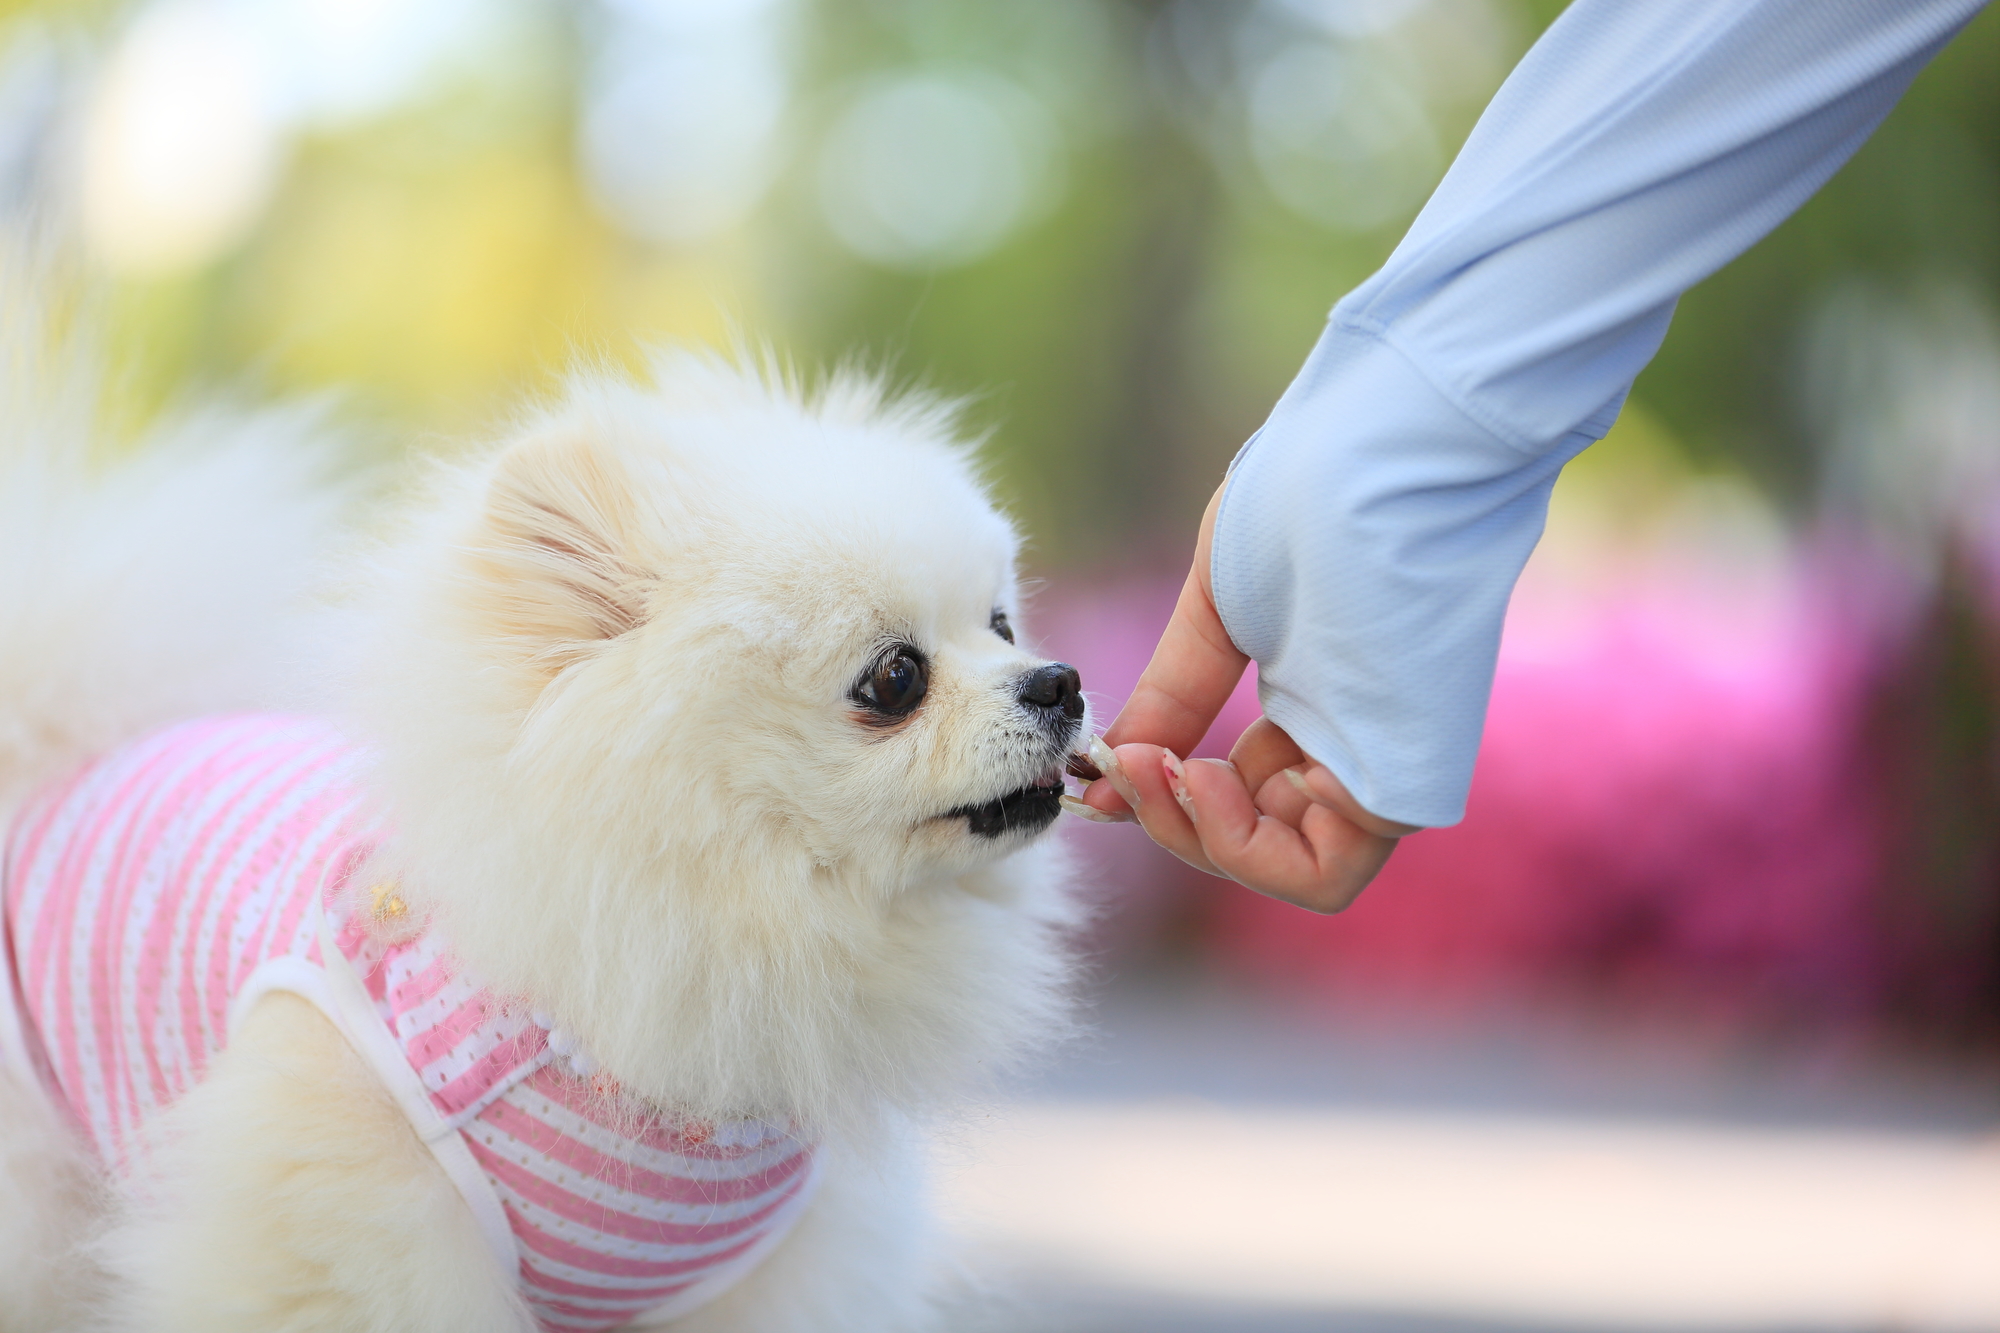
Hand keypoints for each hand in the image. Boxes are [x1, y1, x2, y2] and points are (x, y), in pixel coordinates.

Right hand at [1071, 482, 1415, 912]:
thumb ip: (1172, 693)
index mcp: (1315, 702)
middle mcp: (1352, 743)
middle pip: (1258, 839)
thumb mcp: (1220, 606)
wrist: (1386, 443)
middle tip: (1122, 770)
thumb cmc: (1313, 489)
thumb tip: (1110, 765)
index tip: (1097, 776)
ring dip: (1200, 840)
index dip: (1162, 798)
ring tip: (1162, 770)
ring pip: (1288, 867)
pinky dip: (1248, 854)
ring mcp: (1383, 765)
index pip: (1240, 793)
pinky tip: (1202, 776)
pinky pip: (1325, 874)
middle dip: (1170, 820)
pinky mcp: (1410, 782)